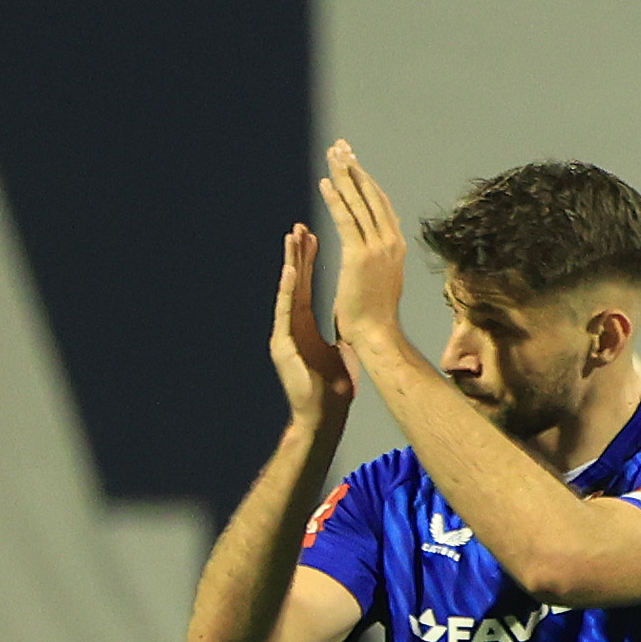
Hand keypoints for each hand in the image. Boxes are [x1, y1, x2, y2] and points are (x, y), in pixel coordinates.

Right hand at [270, 226, 354, 428]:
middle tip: (300, 227)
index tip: (314, 237)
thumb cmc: (332, 389)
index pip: (308, 286)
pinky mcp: (282, 343)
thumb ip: (343, 333)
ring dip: (290, 264)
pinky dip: (289, 291)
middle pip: (296, 283)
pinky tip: (291, 271)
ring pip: (288, 292)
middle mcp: (292, 324)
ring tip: (292, 239)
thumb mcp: (340, 352)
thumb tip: (357, 320)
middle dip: (298, 254)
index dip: (310, 262)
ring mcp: (285, 332)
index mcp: (306, 324)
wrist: (321, 414)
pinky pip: (286, 311)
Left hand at [314, 140, 413, 352]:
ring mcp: (377, 249)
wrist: (376, 334)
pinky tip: (326, 183)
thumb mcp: (384, 276)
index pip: (380, 204)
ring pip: (359, 204)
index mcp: (396, 247)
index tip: (354, 161)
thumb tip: (384, 237)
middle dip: (355, 170)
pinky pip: (345, 221)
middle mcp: (391, 243)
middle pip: (371, 197)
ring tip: (333, 155)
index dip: (367, 180)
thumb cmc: (375, 313)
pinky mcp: (359, 257)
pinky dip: (335, 200)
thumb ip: (383, 253)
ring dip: (345, 177)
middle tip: (342, 147)